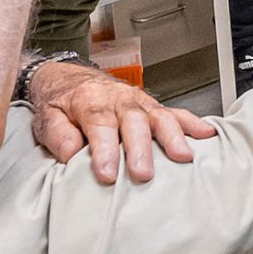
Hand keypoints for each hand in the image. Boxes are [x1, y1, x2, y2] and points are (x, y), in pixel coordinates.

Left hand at [27, 59, 215, 185]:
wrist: (68, 79)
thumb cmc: (60, 103)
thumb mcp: (46, 118)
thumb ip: (58, 135)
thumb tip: (71, 155)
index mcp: (89, 100)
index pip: (98, 124)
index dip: (104, 149)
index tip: (107, 173)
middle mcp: (118, 98)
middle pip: (133, 121)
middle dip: (140, 148)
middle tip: (142, 173)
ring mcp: (138, 102)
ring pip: (158, 115)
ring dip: (172, 136)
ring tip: (182, 157)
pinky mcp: (151, 107)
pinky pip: (174, 113)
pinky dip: (191, 123)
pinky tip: (206, 134)